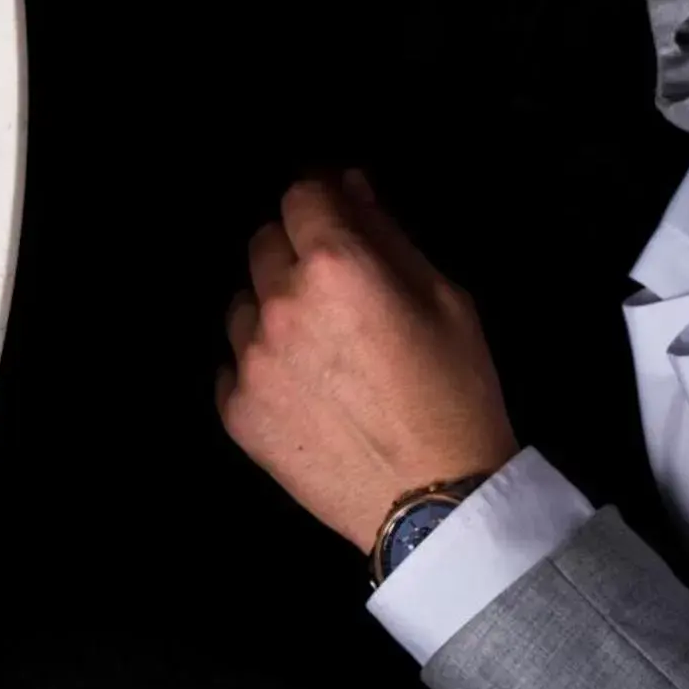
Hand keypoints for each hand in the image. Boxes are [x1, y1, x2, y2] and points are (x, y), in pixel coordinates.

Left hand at [215, 173, 518, 552]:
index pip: (300, 195)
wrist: (434, 501)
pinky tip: (303, 391)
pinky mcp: (236, 409)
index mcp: (335, 265)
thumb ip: (387, 234)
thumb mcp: (445, 297)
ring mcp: (250, 359)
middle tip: (336, 290)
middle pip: (264, 244)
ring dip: (272, 311)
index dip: (320, 200)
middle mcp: (280, 303)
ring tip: (319, 350)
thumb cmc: (455, 392)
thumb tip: (349, 187)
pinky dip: (260, 367)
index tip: (335, 214)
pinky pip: (233, 365)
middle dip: (296, 252)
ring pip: (244, 305)